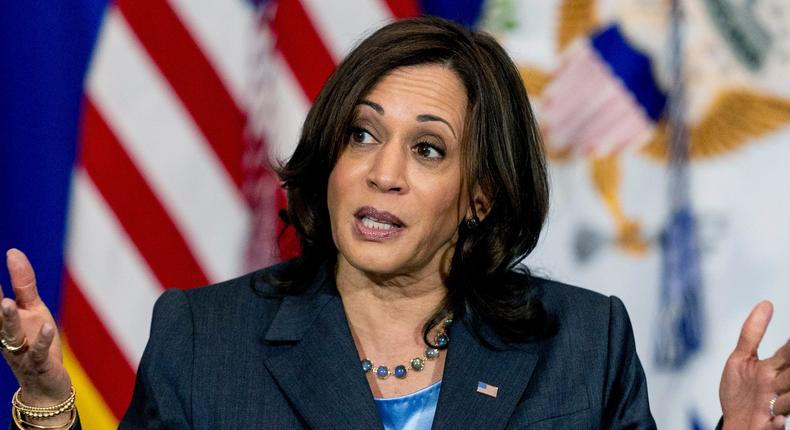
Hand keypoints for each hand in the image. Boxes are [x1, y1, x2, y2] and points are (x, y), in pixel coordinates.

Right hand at [1, 249, 71, 420]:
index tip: (0, 257)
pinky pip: (40, 352)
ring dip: (7, 319)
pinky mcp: (40, 363)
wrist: (45, 385)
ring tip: (6, 303)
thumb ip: (22, 282)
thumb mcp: (32, 309)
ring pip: (11, 334)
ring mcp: (21, 351)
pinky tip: (48, 327)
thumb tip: (12, 251)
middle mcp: (6, 335)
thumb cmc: (37, 342)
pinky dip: (43, 340)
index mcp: (2, 320)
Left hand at [720, 301, 789, 429]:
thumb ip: (752, 333)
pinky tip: (777, 420)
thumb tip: (766, 303)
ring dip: (787, 399)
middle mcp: (779, 388)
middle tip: (784, 368)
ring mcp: (776, 407)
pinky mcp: (770, 425)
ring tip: (776, 400)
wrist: (735, 424)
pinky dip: (778, 424)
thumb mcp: (741, 359)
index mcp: (774, 369)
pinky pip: (777, 426)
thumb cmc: (740, 392)